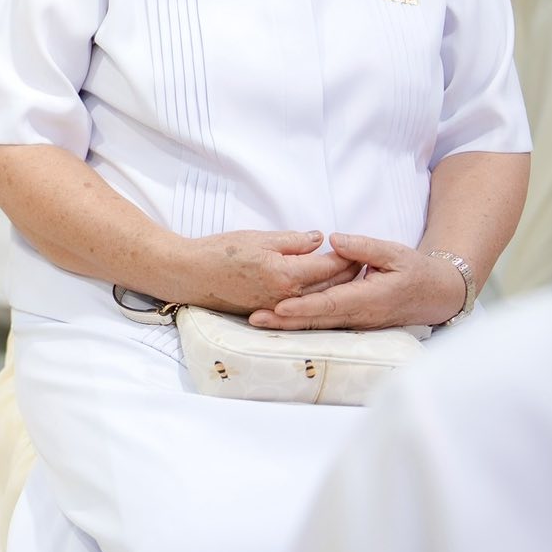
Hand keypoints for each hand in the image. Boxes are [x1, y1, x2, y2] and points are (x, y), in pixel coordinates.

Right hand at [171, 230, 360, 314]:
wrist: (191, 275)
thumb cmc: (220, 252)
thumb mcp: (259, 238)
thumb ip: (293, 241)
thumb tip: (319, 240)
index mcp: (287, 274)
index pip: (330, 266)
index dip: (347, 256)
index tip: (358, 247)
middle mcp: (288, 297)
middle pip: (331, 286)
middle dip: (348, 273)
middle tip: (361, 261)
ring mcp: (280, 308)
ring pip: (319, 299)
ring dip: (336, 288)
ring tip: (349, 275)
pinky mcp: (271, 313)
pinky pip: (302, 306)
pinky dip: (317, 298)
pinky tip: (322, 289)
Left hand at [247, 233, 466, 330]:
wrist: (436, 296)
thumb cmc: (415, 271)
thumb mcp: (394, 252)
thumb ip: (364, 247)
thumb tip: (334, 240)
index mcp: (369, 298)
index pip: (331, 303)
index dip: (304, 307)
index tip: (279, 306)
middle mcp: (360, 315)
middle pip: (318, 320)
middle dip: (285, 321)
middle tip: (255, 319)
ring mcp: (357, 323)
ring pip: (318, 326)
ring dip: (289, 326)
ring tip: (258, 321)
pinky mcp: (354, 323)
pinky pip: (325, 324)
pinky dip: (302, 323)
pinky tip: (279, 320)